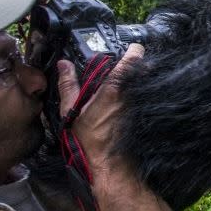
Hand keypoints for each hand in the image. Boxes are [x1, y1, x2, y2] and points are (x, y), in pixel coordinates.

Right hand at [56, 44, 143, 177]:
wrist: (108, 162)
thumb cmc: (88, 139)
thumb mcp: (71, 110)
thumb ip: (68, 84)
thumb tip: (64, 65)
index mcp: (113, 88)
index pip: (133, 59)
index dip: (134, 50)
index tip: (132, 48)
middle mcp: (131, 94)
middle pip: (142, 69)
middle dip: (136, 66)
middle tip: (125, 68)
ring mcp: (140, 104)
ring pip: (146, 83)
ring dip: (139, 81)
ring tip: (128, 84)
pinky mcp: (144, 113)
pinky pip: (146, 97)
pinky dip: (141, 94)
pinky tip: (131, 100)